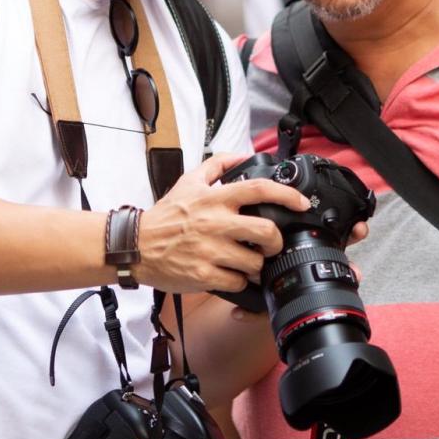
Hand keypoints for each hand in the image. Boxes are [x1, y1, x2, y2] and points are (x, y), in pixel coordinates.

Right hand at [137, 154, 309, 293]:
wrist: (137, 245)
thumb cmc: (165, 215)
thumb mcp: (189, 181)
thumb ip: (217, 164)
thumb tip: (242, 155)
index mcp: (216, 198)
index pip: (259, 189)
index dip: (287, 195)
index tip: (301, 203)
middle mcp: (216, 223)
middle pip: (266, 231)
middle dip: (276, 241)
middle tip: (272, 244)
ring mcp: (210, 250)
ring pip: (254, 262)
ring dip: (256, 265)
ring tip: (247, 262)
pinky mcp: (203, 274)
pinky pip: (237, 282)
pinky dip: (239, 281)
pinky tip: (231, 275)